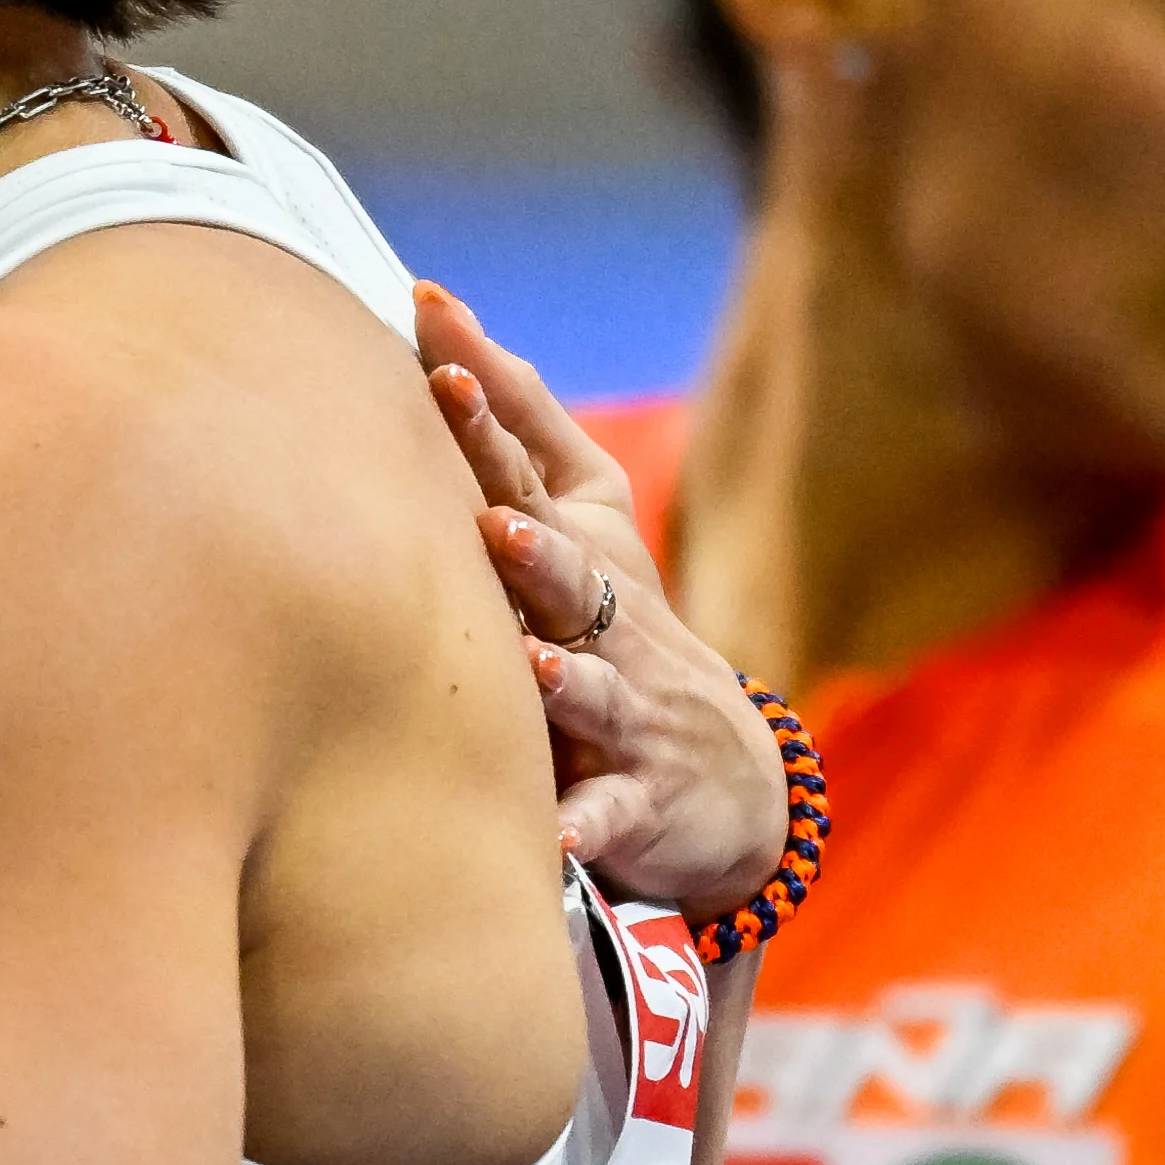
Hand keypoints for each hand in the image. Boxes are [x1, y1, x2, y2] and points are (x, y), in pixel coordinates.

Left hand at [415, 280, 786, 917]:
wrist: (735, 783)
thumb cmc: (621, 645)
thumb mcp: (585, 542)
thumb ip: (519, 448)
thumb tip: (446, 337)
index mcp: (579, 556)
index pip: (524, 462)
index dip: (482, 397)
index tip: (429, 324)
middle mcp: (605, 625)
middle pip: (563, 567)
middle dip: (528, 531)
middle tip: (488, 505)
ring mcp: (627, 712)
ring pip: (590, 689)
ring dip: (562, 676)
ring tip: (533, 663)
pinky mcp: (637, 799)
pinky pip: (607, 816)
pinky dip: (583, 827)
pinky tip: (558, 841)